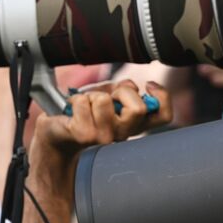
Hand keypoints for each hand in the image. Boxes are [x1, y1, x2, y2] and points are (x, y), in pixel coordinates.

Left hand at [30, 80, 172, 181]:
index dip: (162, 96)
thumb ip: (125, 90)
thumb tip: (132, 86)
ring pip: (106, 101)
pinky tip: (73, 110)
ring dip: (93, 95)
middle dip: (121, 91)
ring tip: (86, 104)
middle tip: (107, 97)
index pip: (164, 115)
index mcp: (134, 125)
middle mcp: (123, 134)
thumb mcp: (110, 96)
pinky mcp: (84, 135)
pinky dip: (76, 99)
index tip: (149, 85)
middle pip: (138, 108)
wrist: (57, 131)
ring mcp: (104, 137)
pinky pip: (84, 102)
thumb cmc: (85, 111)